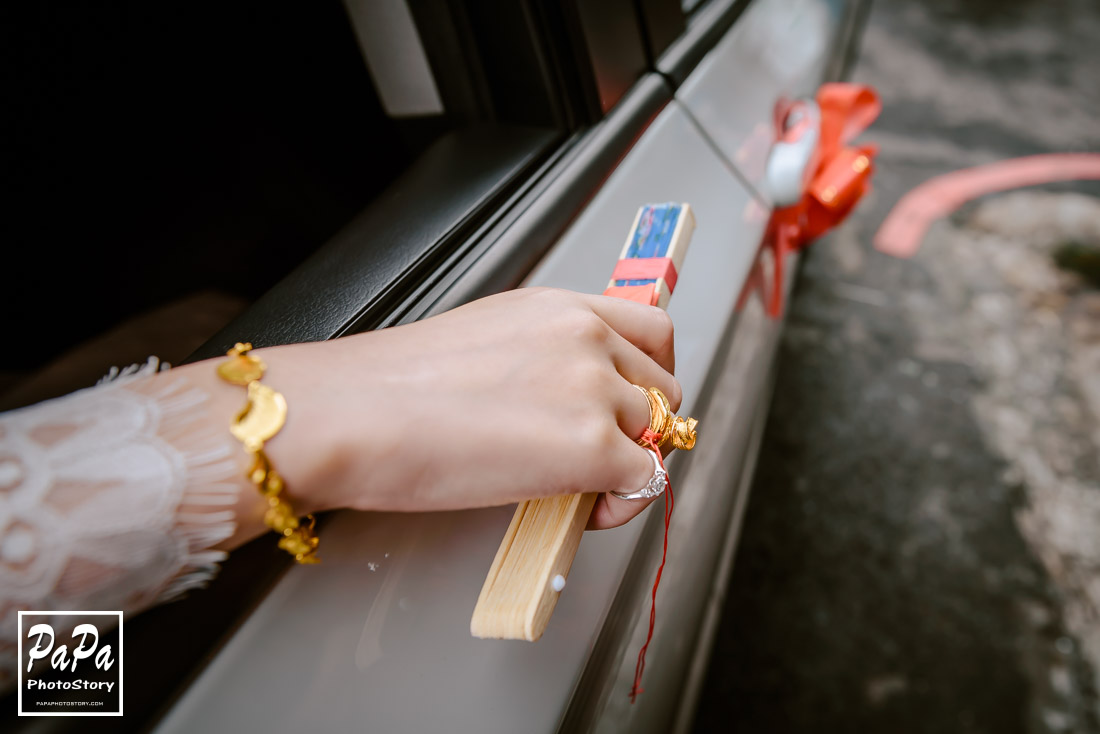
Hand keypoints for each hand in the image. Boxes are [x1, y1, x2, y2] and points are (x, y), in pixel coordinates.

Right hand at [183, 288, 681, 542]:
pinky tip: (583, 511)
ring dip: (631, 467)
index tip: (630, 405)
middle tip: (603, 458)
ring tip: (583, 491)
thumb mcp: (482, 342)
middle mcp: (586, 337)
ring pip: (658, 435)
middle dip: (642, 427)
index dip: (648, 376)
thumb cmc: (387, 388)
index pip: (651, 331)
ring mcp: (593, 390)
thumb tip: (558, 406)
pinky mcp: (590, 448)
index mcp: (558, 307)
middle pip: (663, 386)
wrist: (352, 415)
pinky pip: (647, 482)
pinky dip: (623, 504)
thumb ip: (539, 360)